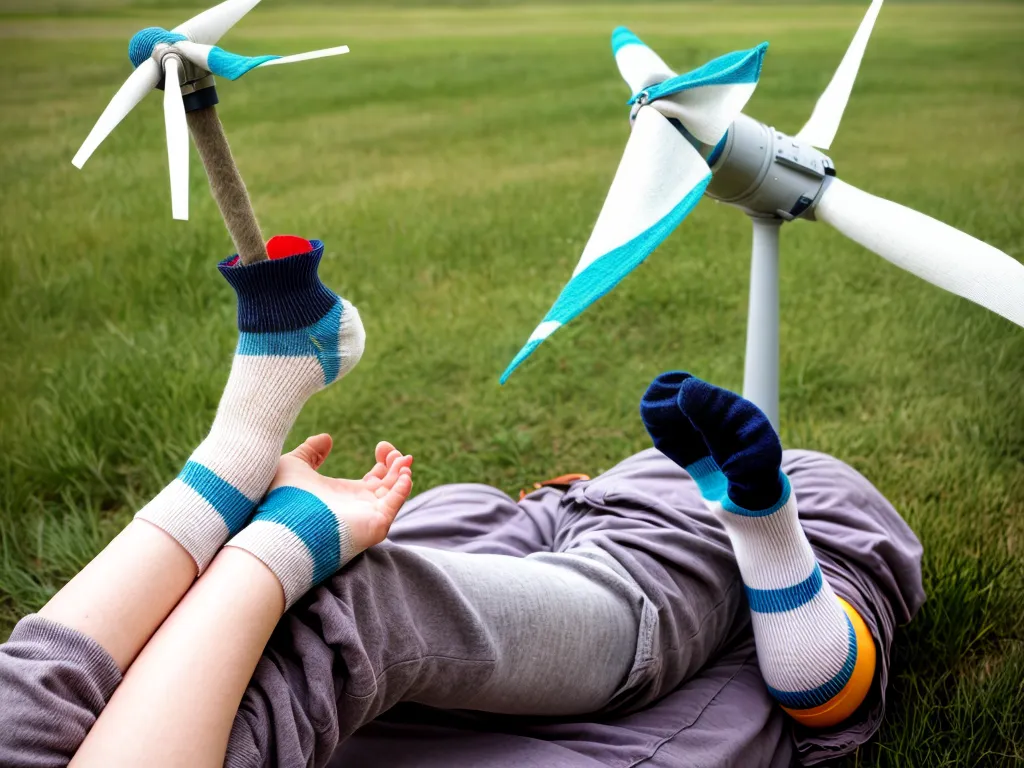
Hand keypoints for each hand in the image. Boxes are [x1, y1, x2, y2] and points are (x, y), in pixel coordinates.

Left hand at [271, 434, 413, 555]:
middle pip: (389, 483)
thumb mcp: (295, 466)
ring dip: (402, 474)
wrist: (283, 525)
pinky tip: (404, 474)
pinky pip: (395, 506)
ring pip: (396, 493)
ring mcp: (368, 515)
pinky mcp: (374, 523)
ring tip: (403, 458)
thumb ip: (310, 451)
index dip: (384, 460)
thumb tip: (326, 439)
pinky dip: (402, 489)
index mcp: (346, 493)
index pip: (375, 477)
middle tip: (392, 450)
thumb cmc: (284, 500)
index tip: (381, 445)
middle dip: (396, 464)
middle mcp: (360, 505)